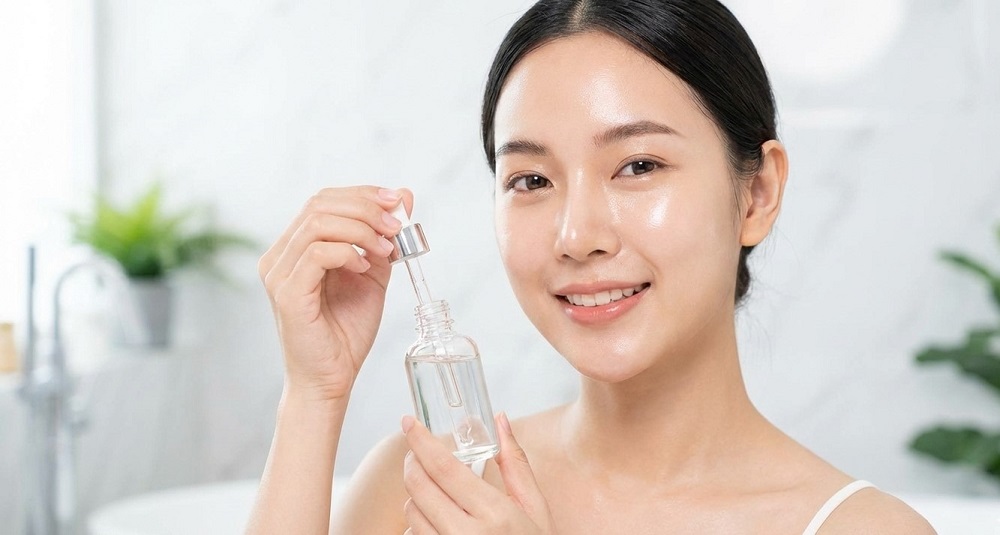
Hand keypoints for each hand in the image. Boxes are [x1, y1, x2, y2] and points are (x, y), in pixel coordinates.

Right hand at [258, 186, 412, 401]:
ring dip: (361, 229)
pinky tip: (364, 267)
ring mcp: (278, 274)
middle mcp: (279, 256)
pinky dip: (347, 253)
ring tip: (385, 248)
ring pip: (318, 223)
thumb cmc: (346, 331)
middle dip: (366, 207)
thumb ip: (383, 237)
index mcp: (295, 248)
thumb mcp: (373, 273)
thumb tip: (404, 195)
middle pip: (319, 204)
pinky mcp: (287, 293)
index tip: (397, 202)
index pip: (323, 200)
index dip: (362, 194)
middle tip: (396, 225)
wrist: (332, 379)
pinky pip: (317, 253)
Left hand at [401, 413, 554, 534]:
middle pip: (419, 486)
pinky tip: (436, 520)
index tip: (408, 422)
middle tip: (417, 453)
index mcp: (496, 514)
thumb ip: (515, 463)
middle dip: (412, 463)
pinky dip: (419, 522)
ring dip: (416, 495)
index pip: (445, 468)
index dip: (421, 441)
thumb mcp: (535, 509)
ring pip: (411, 512)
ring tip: (436, 493)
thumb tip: (499, 420)